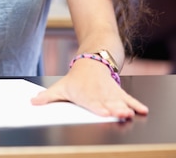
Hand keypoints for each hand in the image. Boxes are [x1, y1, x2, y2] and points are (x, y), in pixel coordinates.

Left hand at [31, 59, 148, 118]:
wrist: (92, 60)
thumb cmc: (76, 79)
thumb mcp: (61, 86)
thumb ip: (48, 96)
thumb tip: (32, 102)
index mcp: (86, 95)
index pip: (92, 103)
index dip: (98, 107)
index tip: (103, 112)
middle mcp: (99, 95)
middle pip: (107, 103)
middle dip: (113, 109)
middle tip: (120, 113)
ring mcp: (110, 93)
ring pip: (119, 101)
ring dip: (125, 107)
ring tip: (130, 113)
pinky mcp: (118, 92)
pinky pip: (128, 98)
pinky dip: (136, 104)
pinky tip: (143, 110)